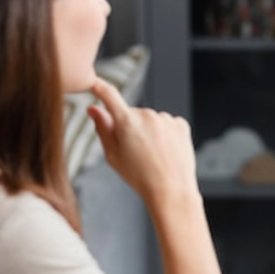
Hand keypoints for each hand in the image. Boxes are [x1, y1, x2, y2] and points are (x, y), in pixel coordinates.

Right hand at [86, 77, 198, 205]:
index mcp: (126, 121)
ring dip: (149, 132)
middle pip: (132, 114)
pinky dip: (165, 135)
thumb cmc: (140, 177)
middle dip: (130, 127)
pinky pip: (167, 125)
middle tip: (134, 151)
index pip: (109, 95)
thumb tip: (93, 109)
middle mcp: (147, 114)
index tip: (94, 83)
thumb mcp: (112, 155)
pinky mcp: (181, 124)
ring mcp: (166, 118)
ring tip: (152, 155)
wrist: (171, 190)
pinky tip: (165, 151)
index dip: (99, 88)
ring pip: (151, 120)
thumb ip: (102, 129)